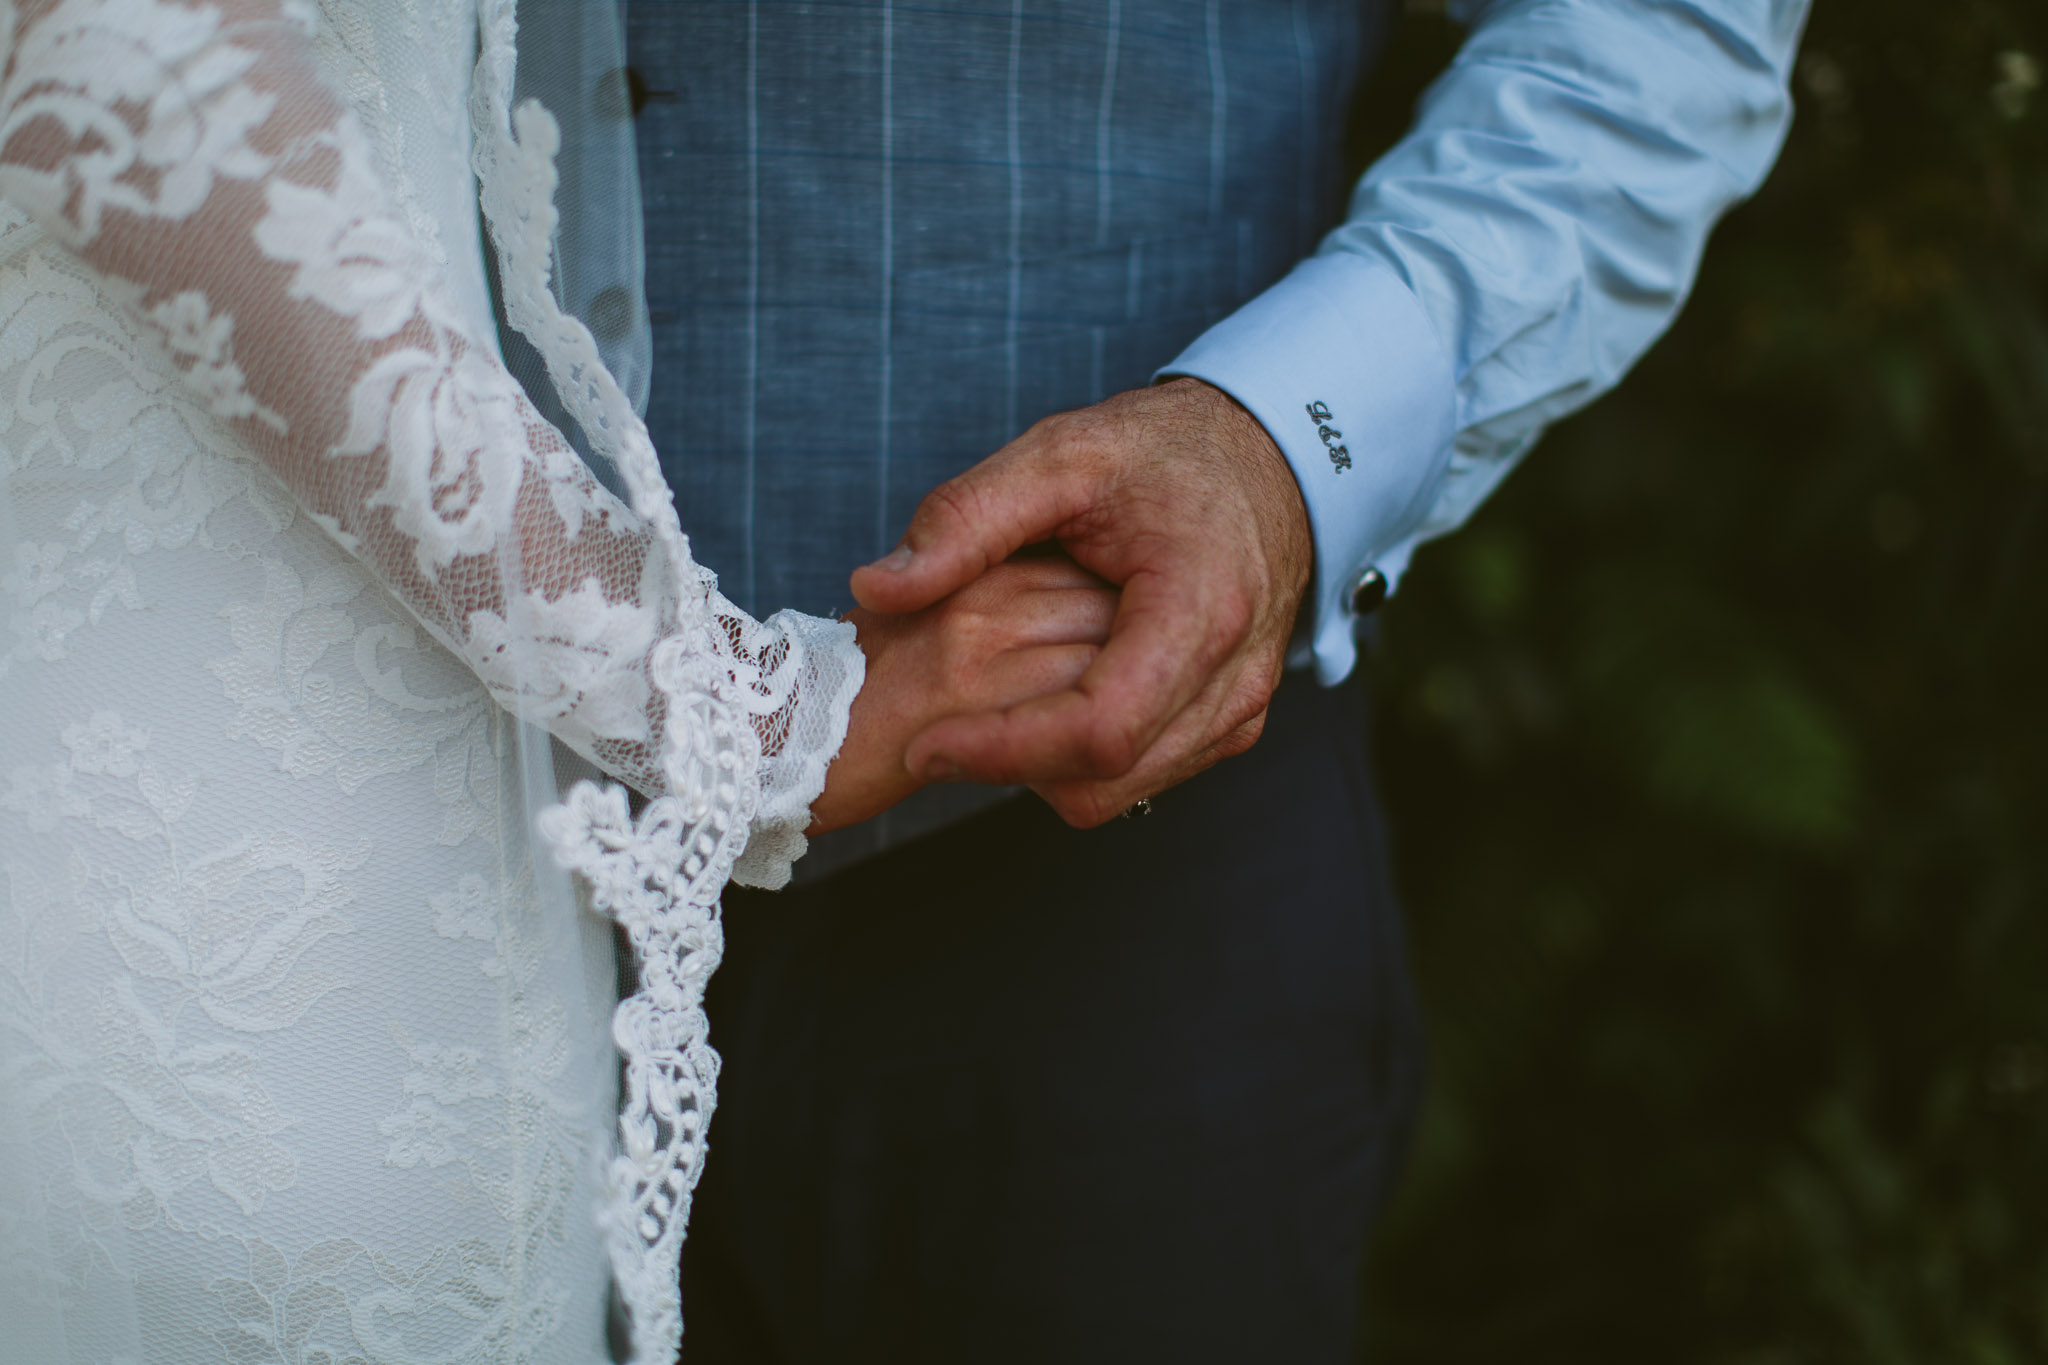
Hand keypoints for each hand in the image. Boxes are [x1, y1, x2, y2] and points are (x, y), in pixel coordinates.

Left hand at [849, 378, 1311, 827]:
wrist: (1266, 459)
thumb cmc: (1166, 453)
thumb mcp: (1057, 456)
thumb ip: (965, 519)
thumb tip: (876, 587)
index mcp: (1200, 608)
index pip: (1101, 730)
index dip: (1004, 750)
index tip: (926, 745)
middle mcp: (1234, 676)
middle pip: (1105, 777)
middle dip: (1010, 764)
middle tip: (935, 730)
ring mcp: (1238, 707)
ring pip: (1121, 790)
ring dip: (1042, 764)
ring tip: (983, 709)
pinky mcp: (1230, 722)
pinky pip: (1142, 774)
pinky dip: (1077, 755)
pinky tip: (1040, 698)